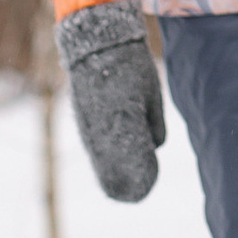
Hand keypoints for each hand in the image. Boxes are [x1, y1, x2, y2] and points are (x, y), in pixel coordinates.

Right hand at [57, 0, 165, 203]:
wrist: (98, 46)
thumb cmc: (132, 68)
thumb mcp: (152, 95)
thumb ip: (153, 125)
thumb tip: (154, 147)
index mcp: (127, 125)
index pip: (134, 167)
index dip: (143, 179)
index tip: (151, 181)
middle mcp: (105, 133)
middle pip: (114, 175)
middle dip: (128, 186)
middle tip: (140, 191)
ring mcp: (90, 131)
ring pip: (101, 167)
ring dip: (114, 177)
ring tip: (125, 186)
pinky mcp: (83, 126)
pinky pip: (94, 153)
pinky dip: (103, 163)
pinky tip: (111, 168)